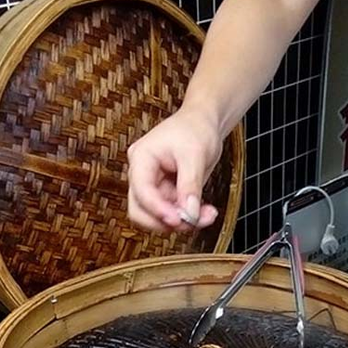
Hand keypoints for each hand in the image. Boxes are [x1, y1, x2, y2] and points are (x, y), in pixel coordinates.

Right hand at [127, 106, 222, 231]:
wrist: (204, 124)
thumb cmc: (196, 129)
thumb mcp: (195, 154)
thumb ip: (190, 185)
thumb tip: (190, 214)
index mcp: (141, 158)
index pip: (141, 191)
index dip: (157, 210)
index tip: (178, 220)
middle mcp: (141, 175)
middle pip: (140, 212)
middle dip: (166, 221)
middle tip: (193, 222)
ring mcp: (153, 187)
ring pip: (157, 218)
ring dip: (182, 223)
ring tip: (208, 216)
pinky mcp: (166, 195)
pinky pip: (173, 215)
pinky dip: (189, 218)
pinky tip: (206, 212)